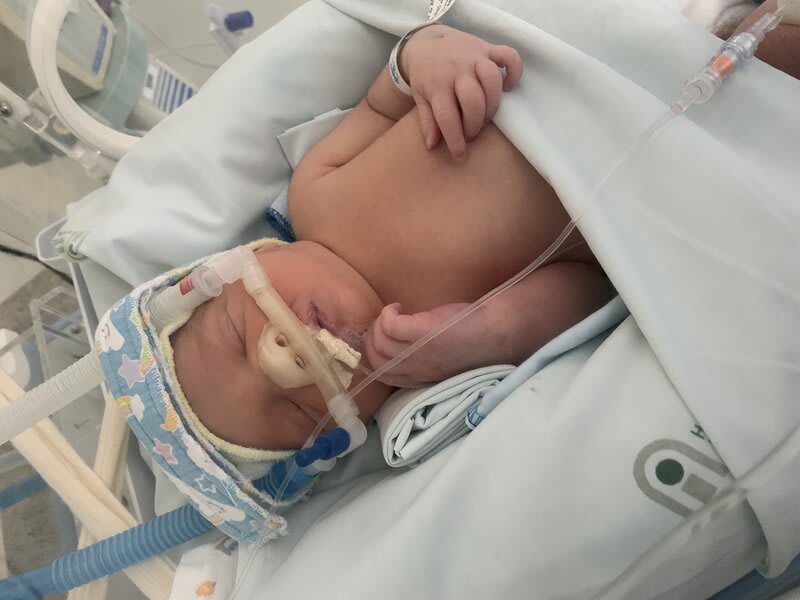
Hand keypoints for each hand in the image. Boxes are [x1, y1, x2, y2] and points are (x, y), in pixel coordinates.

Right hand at [364, 302, 490, 386]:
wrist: (496, 334)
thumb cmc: (472, 344)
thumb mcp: (441, 360)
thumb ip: (421, 357)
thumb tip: (400, 344)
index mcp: (419, 377)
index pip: (381, 373)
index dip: (373, 354)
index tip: (380, 337)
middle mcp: (415, 368)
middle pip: (375, 358)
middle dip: (371, 338)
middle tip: (382, 322)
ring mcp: (418, 351)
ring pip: (379, 341)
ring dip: (379, 323)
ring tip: (393, 313)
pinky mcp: (423, 332)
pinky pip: (389, 324)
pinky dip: (388, 313)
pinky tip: (399, 307)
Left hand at [399, 25, 522, 160]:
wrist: (425, 40)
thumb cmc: (425, 75)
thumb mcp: (420, 98)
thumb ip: (427, 121)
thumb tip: (432, 146)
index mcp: (437, 85)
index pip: (448, 116)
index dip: (455, 139)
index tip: (460, 155)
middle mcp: (457, 70)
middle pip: (473, 100)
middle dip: (475, 124)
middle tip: (472, 133)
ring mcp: (474, 57)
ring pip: (492, 80)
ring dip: (493, 104)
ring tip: (486, 115)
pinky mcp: (488, 48)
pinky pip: (509, 56)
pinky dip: (514, 71)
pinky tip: (508, 86)